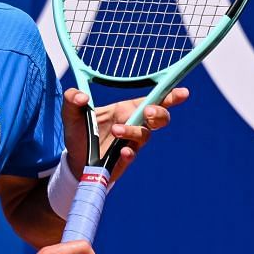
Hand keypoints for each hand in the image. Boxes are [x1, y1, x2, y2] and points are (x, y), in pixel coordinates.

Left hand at [59, 86, 188, 179]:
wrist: (73, 160)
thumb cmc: (78, 132)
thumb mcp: (70, 113)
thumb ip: (72, 99)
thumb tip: (82, 97)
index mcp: (125, 109)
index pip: (152, 100)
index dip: (170, 96)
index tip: (183, 93)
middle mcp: (133, 125)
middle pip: (160, 118)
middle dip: (159, 113)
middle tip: (148, 112)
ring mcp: (130, 143)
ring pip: (144, 136)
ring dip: (133, 131)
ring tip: (116, 131)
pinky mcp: (123, 160)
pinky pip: (132, 155)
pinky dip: (129, 152)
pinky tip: (121, 150)